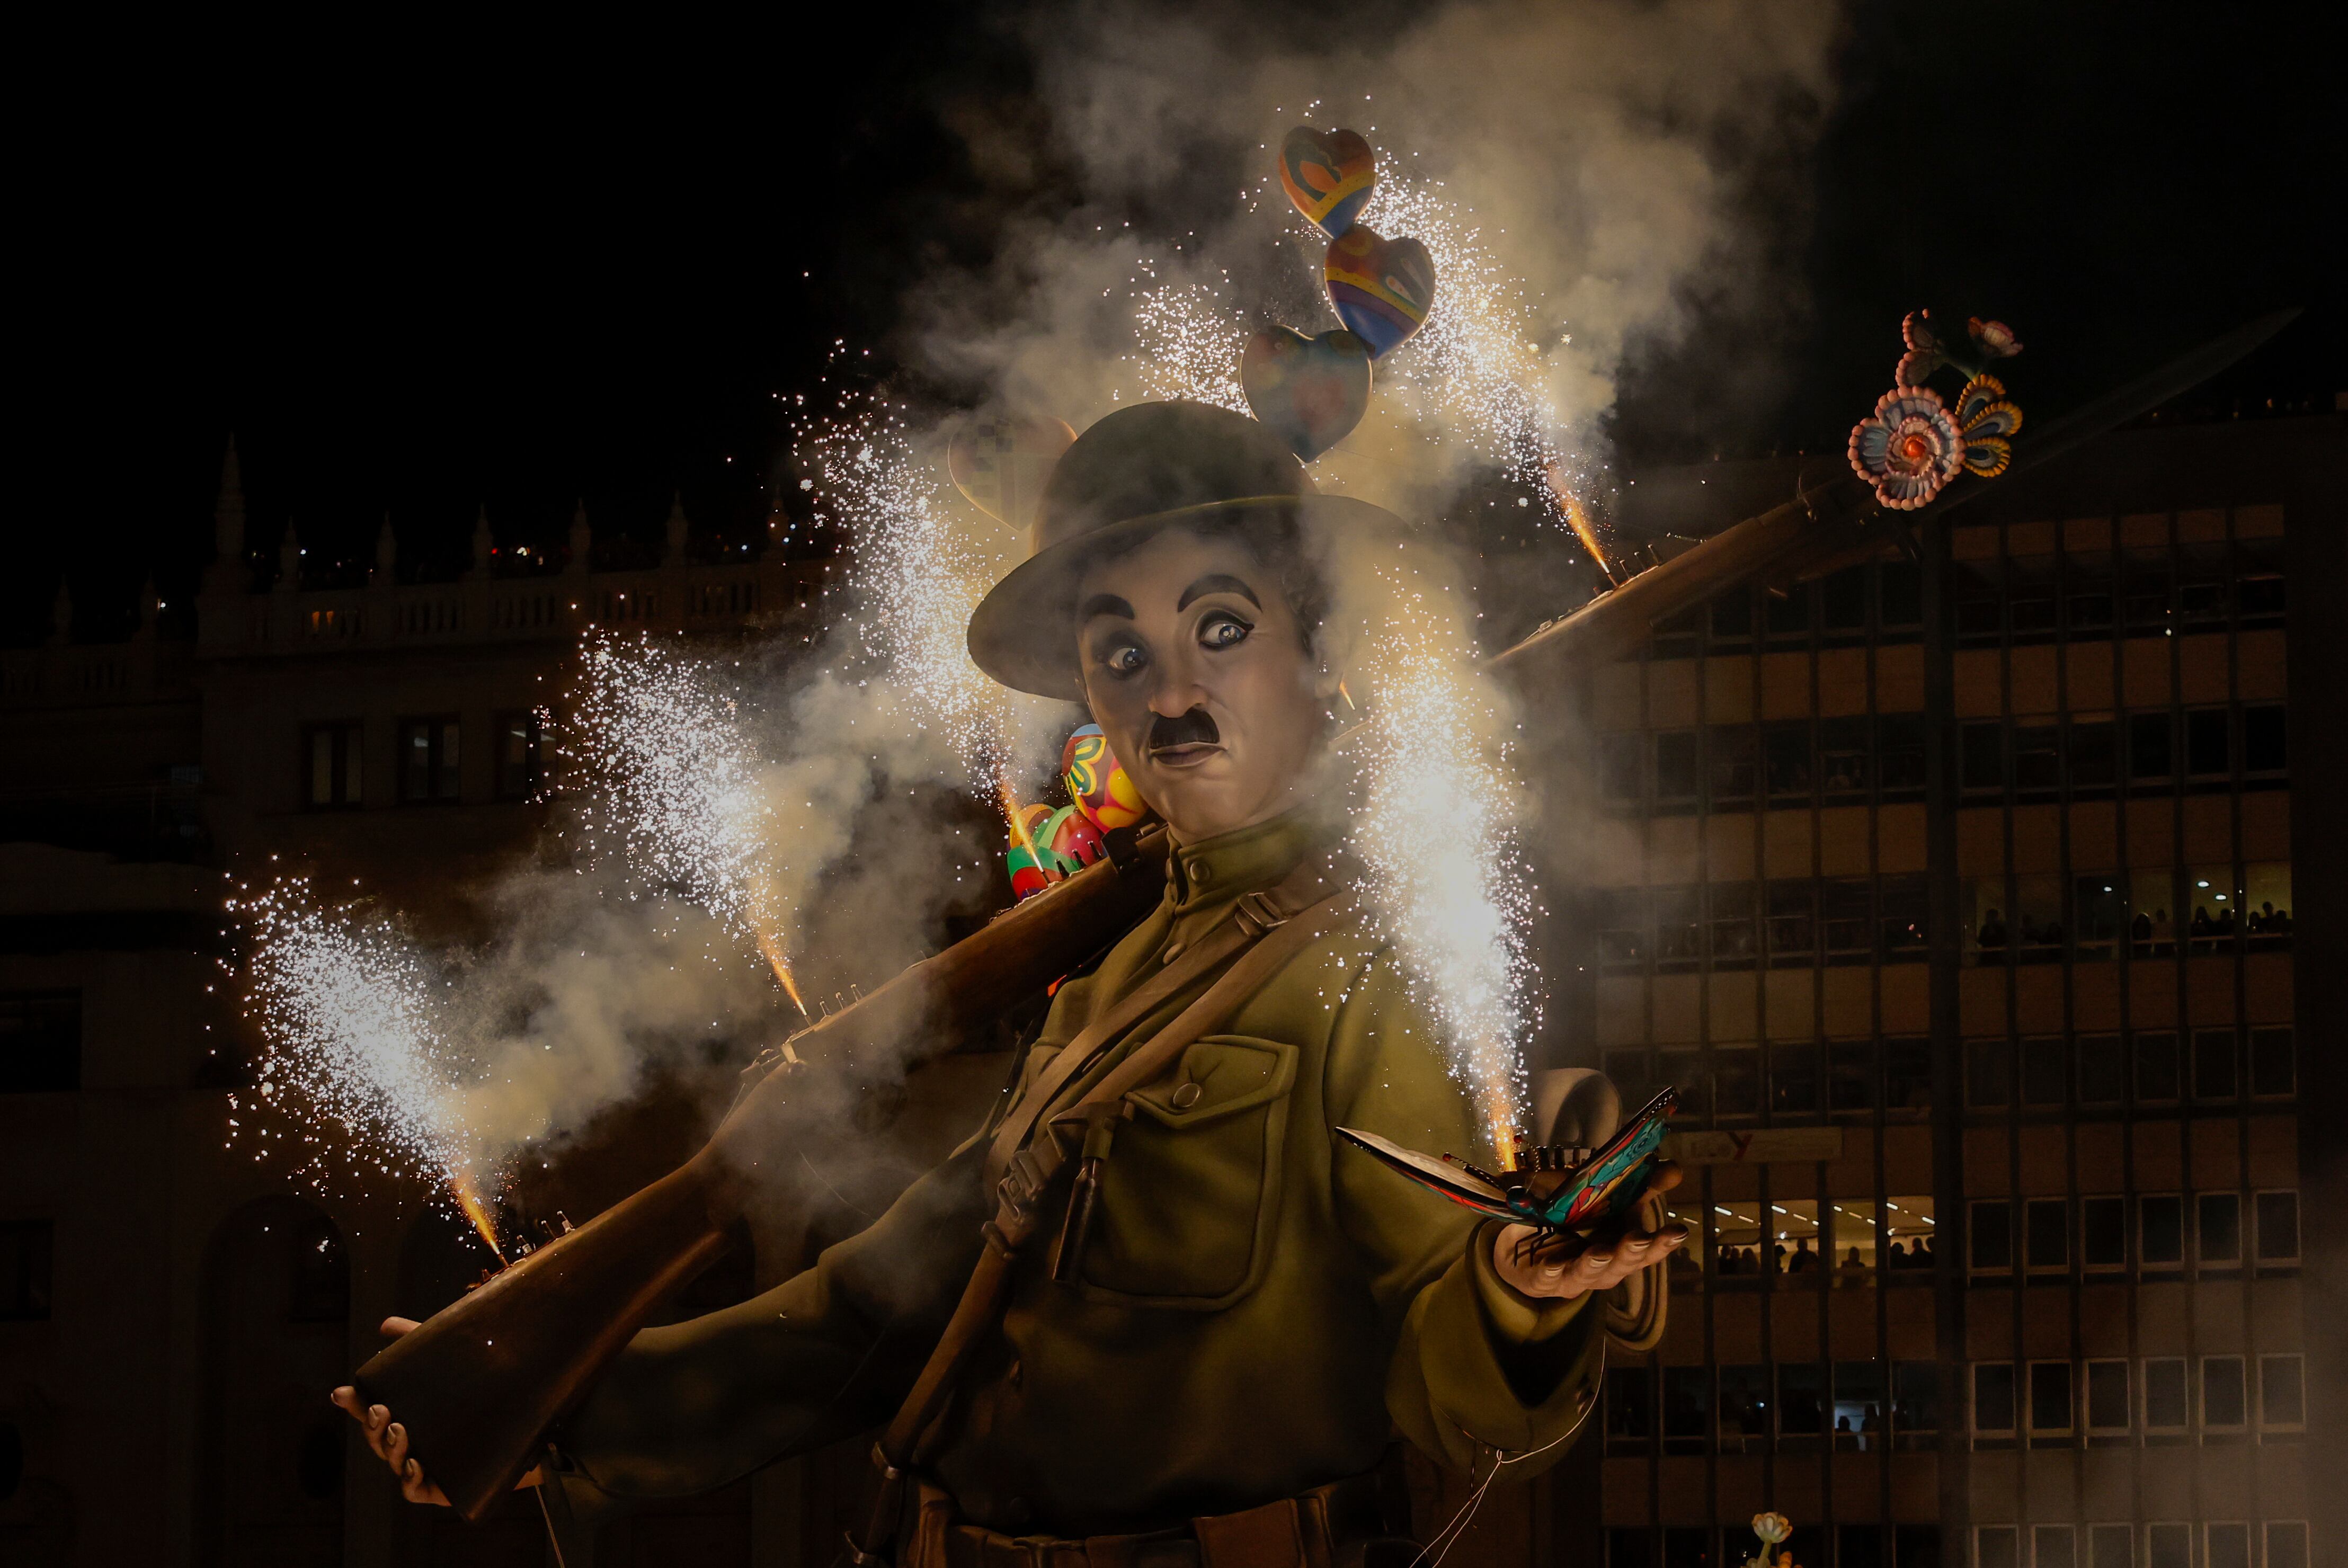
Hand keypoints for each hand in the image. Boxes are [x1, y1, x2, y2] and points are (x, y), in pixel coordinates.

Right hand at [332, 1317, 541, 1506]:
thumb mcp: (451, 1359)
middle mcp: (416, 1440)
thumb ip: (419, 1339)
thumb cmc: (483, 1389)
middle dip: (372, 1426)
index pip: (375, 1410)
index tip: (342, 1392)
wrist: (531, 1417)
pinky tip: (414, 1465)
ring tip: (400, 1431)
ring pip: (394, 1463)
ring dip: (390, 1448)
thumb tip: (385, 1324)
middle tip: (381, 1410)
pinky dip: (409, 1481)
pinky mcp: (445, 1486)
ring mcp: (428, 1464)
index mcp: (412, 1412)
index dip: (355, 1404)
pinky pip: (416, 1491)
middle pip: (379, 1439)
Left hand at [1494, 1161, 1688, 1300]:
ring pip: (1586, 1274)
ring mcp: (1570, 1276)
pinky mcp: (1539, 1280)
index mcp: (1621, 1249)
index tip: (1679, 1231)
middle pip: (1620, 1265)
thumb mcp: (1606, 1196)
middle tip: (1640, 1238)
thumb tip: (1675, 1170)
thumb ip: (1639, 1185)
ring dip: (1594, 1264)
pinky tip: (1553, 1265)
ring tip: (1600, 1251)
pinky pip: (1545, 1279)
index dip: (1662, 1243)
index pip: (1647, 1250)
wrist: (1523, 1238)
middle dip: (1631, 1253)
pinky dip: (1550, 1273)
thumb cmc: (1574, 1219)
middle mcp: (1602, 1268)